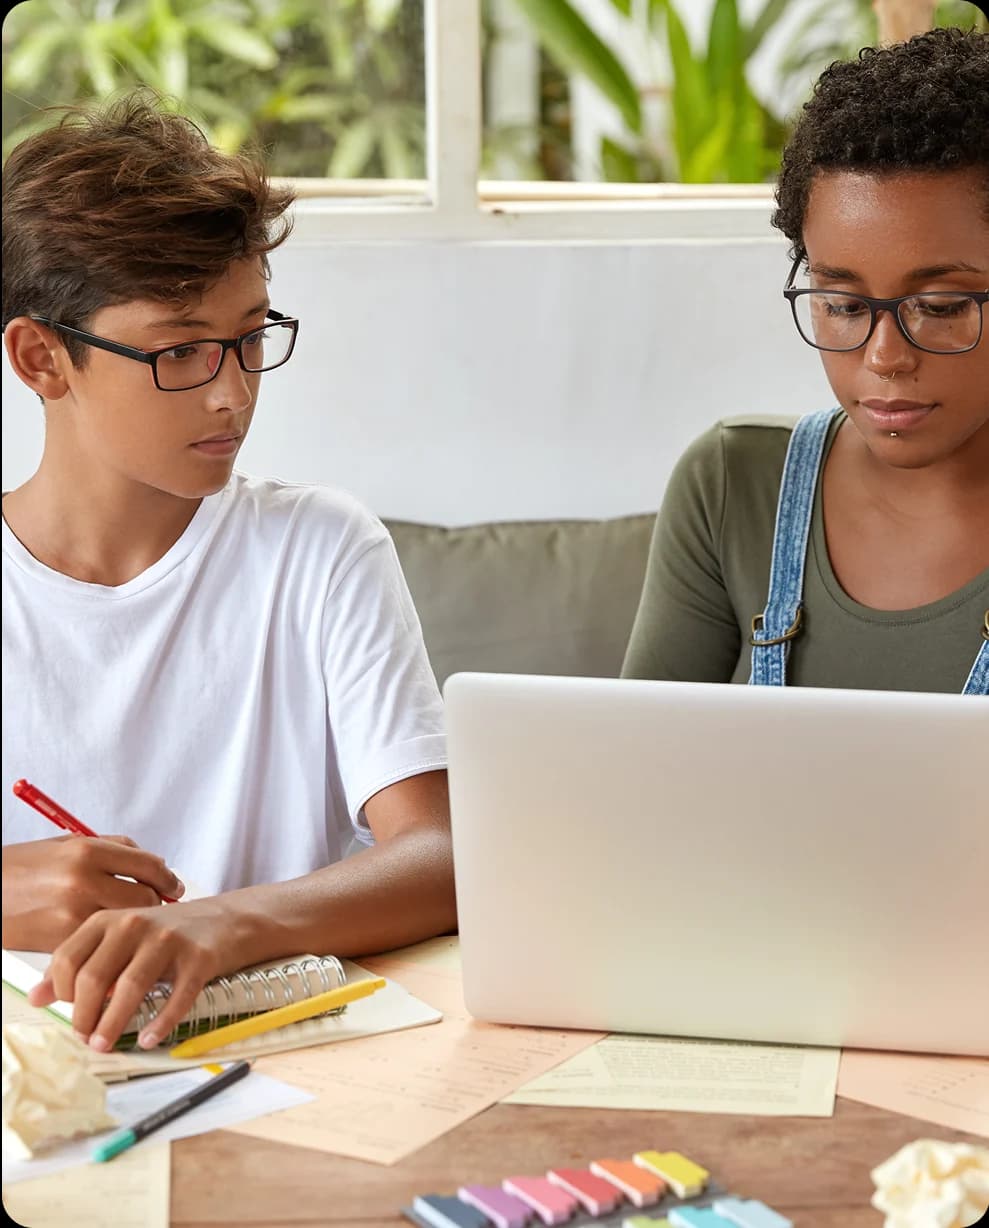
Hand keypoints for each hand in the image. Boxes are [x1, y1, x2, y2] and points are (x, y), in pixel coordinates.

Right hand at [2, 836, 184, 950]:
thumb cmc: (22, 867)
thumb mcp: (66, 844)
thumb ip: (111, 849)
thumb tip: (150, 863)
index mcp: (87, 851)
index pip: (148, 864)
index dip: (167, 877)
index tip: (173, 884)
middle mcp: (83, 881)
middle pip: (145, 899)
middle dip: (153, 903)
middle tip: (152, 906)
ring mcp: (73, 914)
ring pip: (126, 926)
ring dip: (132, 927)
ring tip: (128, 924)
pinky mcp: (61, 941)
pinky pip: (100, 944)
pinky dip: (107, 943)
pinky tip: (103, 939)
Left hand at [28, 897, 241, 1052]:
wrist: (225, 921)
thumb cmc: (166, 936)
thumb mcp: (118, 941)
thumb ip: (78, 964)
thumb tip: (36, 998)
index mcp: (109, 919)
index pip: (68, 958)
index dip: (62, 994)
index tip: (71, 1013)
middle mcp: (135, 923)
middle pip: (94, 976)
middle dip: (84, 1016)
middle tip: (86, 1038)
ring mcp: (169, 939)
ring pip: (130, 987)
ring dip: (112, 1024)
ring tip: (104, 1044)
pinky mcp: (199, 957)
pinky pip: (176, 997)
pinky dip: (160, 1023)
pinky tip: (149, 1038)